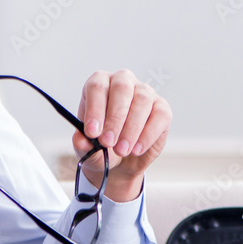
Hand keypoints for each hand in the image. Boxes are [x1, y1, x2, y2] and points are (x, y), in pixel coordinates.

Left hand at [74, 70, 171, 201]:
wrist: (122, 161)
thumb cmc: (103, 147)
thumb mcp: (88, 149)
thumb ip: (82, 145)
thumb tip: (80, 140)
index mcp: (99, 84)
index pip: (97, 87)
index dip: (94, 109)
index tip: (92, 132)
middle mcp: (123, 82)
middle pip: (121, 88)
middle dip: (114, 118)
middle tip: (108, 142)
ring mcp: (145, 93)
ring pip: (142, 100)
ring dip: (131, 128)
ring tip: (122, 150)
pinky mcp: (162, 108)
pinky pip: (159, 115)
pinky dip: (148, 135)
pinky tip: (137, 149)